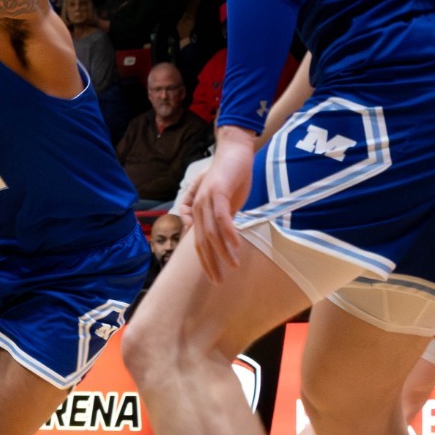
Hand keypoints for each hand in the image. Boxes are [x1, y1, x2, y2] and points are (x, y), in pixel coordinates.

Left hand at [189, 131, 257, 282]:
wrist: (235, 151)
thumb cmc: (230, 177)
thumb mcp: (225, 203)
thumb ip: (221, 220)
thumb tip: (224, 239)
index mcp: (198, 212)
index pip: (198, 243)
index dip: (205, 261)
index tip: (214, 278)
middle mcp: (197, 208)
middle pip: (201, 242)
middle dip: (210, 264)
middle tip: (218, 282)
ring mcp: (206, 199)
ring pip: (211, 233)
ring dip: (223, 252)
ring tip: (233, 267)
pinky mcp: (217, 192)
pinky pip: (222, 218)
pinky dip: (229, 234)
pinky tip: (236, 246)